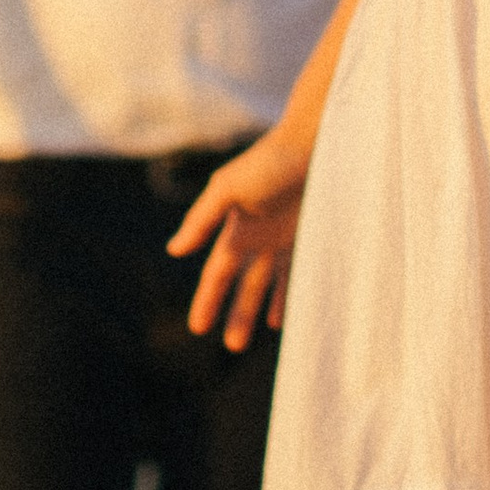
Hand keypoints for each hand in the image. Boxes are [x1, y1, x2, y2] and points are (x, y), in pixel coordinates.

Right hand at [169, 128, 307, 348]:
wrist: (315, 144)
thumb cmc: (269, 162)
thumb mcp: (228, 188)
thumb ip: (202, 220)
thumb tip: (174, 250)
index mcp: (234, 229)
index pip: (217, 274)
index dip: (207, 300)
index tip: (198, 328)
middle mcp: (257, 239)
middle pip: (243, 285)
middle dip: (236, 313)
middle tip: (233, 346)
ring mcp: (284, 240)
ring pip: (270, 285)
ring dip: (262, 309)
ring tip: (258, 335)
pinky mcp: (309, 238)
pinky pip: (297, 275)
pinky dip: (291, 295)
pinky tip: (289, 315)